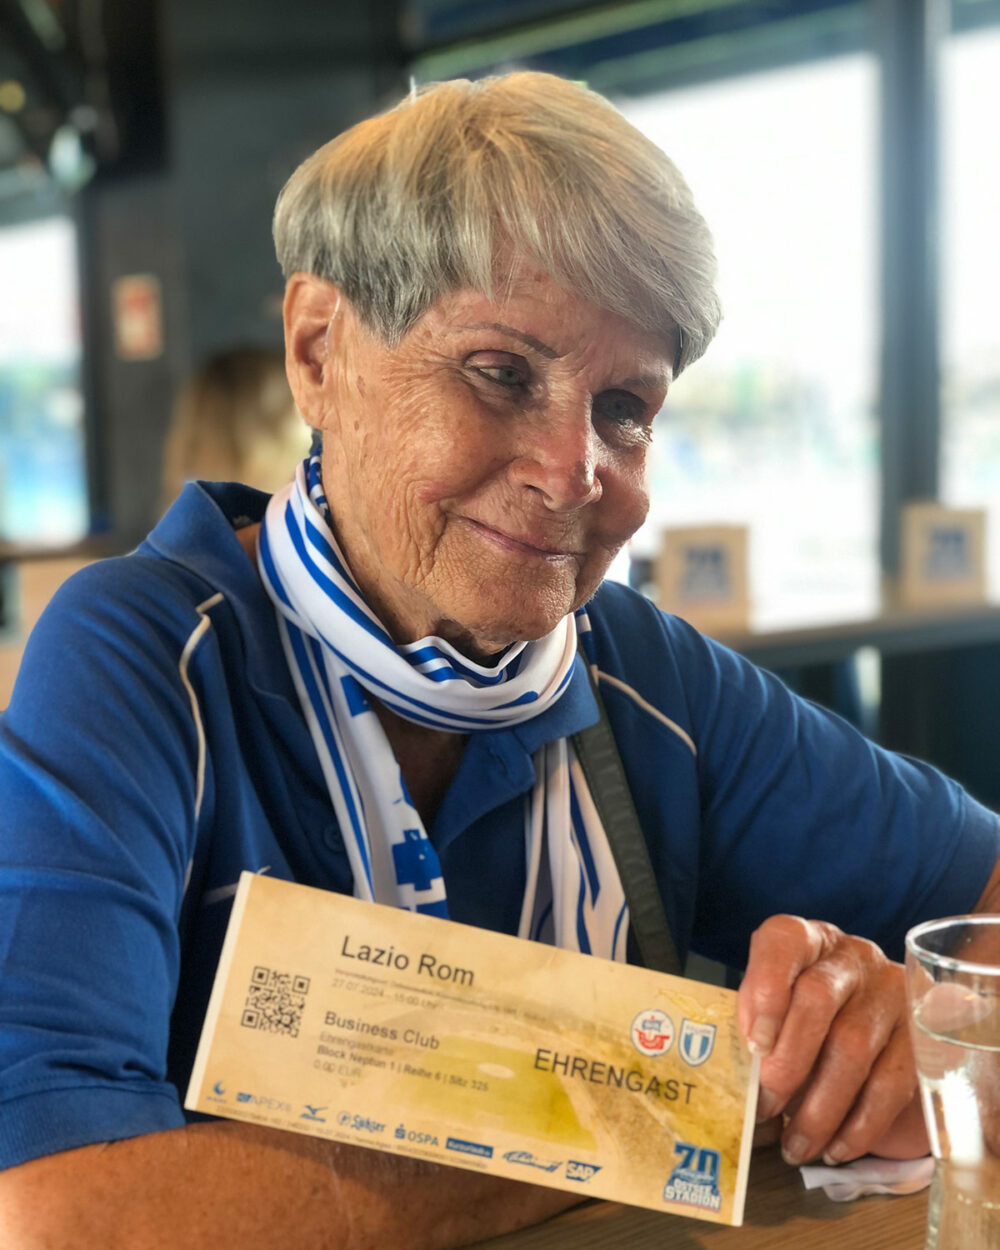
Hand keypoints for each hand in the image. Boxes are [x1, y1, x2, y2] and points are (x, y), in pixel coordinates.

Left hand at [737, 914, 928, 1166]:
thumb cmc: (804, 1022)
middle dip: (789, 1061)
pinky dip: (861, 1122)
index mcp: (805, 941)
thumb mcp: (773, 1014)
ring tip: (796, 1145)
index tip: (754, 1043)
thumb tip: (746, 1079)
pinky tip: (837, 1148)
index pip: (784, 941)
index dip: (766, 988)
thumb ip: (757, 1029)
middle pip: (819, 998)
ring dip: (821, 1107)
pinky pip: (892, 1083)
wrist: (876, 1037)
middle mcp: (851, 956)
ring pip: (855, 1048)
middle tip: (767, 1107)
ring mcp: (891, 991)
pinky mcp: (921, 1035)